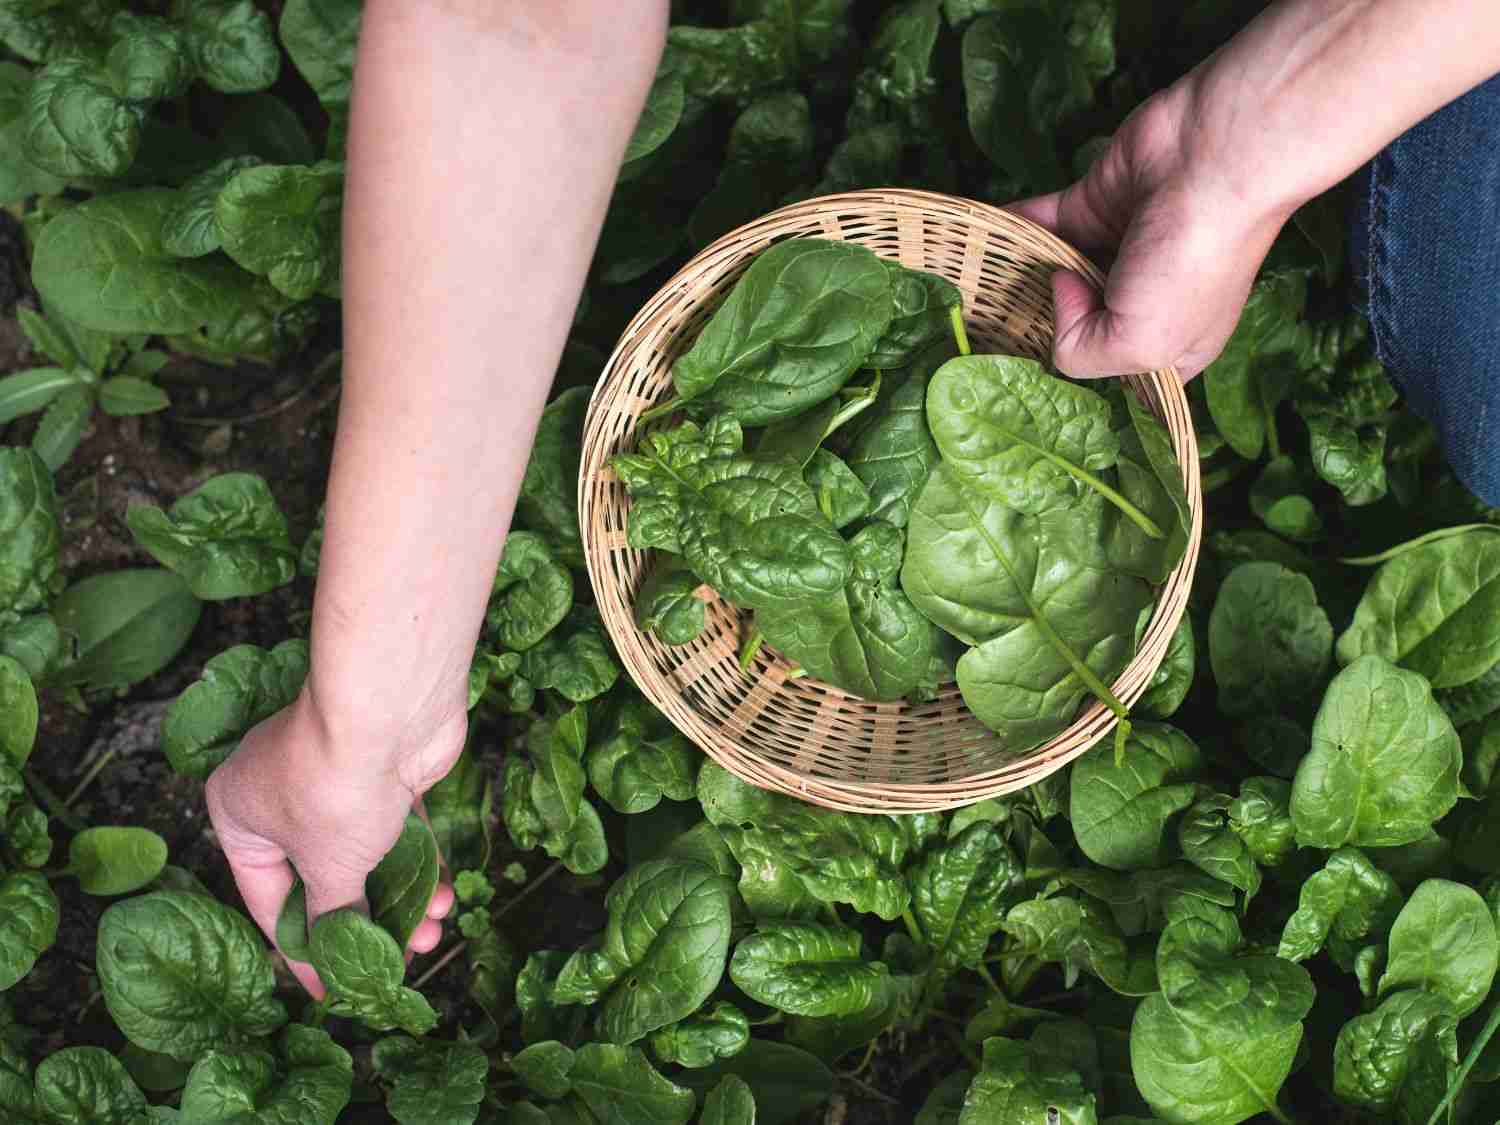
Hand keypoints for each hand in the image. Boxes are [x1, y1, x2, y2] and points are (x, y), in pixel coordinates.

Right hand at [204, 692, 465, 997]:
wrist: (390, 709)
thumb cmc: (335, 786)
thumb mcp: (328, 866)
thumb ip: (332, 911)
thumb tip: (341, 947)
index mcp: (239, 813)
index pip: (267, 899)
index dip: (301, 951)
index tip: (331, 992)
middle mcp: (280, 794)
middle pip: (323, 878)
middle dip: (365, 922)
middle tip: (398, 959)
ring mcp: (336, 779)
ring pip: (366, 856)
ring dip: (401, 897)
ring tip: (433, 933)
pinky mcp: (385, 772)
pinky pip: (398, 832)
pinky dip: (419, 864)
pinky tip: (444, 896)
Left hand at [1009, 83, 1294, 380]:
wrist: (1213, 158)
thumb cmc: (1191, 262)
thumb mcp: (1140, 345)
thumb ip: (1081, 352)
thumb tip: (1054, 292)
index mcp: (1170, 346)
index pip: (1117, 376)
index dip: (1085, 373)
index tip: (1047, 372)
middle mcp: (1144, 300)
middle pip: (1079, 324)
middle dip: (1043, 327)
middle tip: (993, 335)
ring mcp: (1117, 249)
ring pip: (1056, 270)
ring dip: (1021, 275)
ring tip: (976, 289)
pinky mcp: (1094, 203)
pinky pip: (1043, 222)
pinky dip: (1013, 228)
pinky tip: (980, 238)